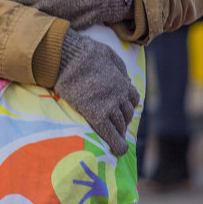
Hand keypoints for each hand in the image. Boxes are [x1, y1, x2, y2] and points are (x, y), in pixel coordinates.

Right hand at [54, 28, 139, 155]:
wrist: (69, 58)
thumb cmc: (86, 53)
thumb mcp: (108, 54)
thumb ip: (119, 68)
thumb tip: (126, 78)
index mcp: (122, 82)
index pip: (133, 99)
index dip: (128, 105)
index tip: (123, 109)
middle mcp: (119, 96)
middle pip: (127, 113)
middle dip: (124, 121)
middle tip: (118, 126)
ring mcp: (108, 106)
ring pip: (120, 124)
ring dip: (120, 132)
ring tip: (117, 138)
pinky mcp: (95, 114)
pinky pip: (109, 132)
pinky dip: (116, 143)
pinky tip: (120, 150)